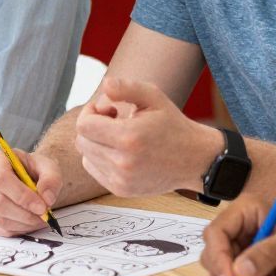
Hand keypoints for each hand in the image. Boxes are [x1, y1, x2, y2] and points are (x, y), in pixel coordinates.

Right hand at [0, 148, 62, 235]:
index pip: (0, 178)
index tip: (41, 206)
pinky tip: (29, 223)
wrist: (29, 179)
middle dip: (25, 214)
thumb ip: (52, 180)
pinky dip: (17, 230)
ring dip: (23, 224)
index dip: (21, 195)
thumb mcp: (50, 168)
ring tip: (39, 219)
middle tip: (44, 216)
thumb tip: (47, 198)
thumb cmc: (36, 171)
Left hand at [75, 77, 218, 196]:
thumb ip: (126, 87)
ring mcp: (121, 179)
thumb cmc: (172, 125)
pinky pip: (94, 169)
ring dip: (96, 142)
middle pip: (81, 140)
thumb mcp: (153, 97)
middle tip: (115, 120)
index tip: (108, 109)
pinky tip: (120, 151)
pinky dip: (100, 158)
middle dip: (93, 126)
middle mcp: (123, 162)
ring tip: (119, 136)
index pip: (84, 125)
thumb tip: (104, 85)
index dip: (90, 112)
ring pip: (86, 156)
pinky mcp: (121, 190)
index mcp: (129, 137)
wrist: (194, 159)